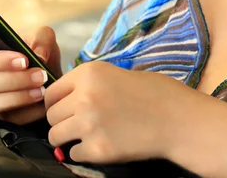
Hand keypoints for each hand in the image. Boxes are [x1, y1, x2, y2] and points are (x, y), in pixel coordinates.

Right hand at [0, 25, 61, 124]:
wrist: (45, 69)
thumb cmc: (36, 47)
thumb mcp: (41, 35)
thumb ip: (41, 39)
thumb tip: (39, 58)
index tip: (24, 60)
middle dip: (14, 81)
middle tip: (40, 76)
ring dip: (17, 99)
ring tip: (41, 91)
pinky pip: (5, 121)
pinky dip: (26, 113)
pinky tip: (43, 103)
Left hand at [45, 61, 196, 164]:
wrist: (175, 118)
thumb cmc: (150, 92)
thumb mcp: (115, 73)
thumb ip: (88, 83)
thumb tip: (63, 98)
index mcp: (88, 73)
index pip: (50, 92)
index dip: (56, 102)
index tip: (64, 108)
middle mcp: (84, 96)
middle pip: (51, 115)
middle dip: (62, 121)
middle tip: (78, 123)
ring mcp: (89, 124)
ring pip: (56, 136)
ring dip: (67, 138)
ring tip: (86, 135)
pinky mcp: (97, 149)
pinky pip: (73, 154)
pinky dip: (84, 152)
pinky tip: (101, 143)